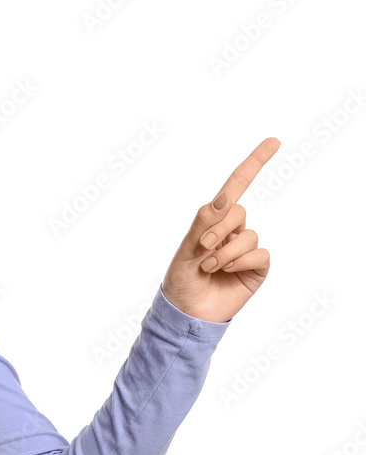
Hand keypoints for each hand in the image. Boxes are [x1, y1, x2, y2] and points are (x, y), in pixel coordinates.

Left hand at [161, 137, 279, 322]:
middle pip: (238, 211)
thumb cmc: (181, 280)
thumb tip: (223, 199)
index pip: (235, 187)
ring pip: (247, 234)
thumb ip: (203, 222)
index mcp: (212, 221)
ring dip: (225, 252)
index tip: (273, 141)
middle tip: (202, 248)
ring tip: (208, 267)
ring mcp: (246, 249)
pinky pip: (259, 253)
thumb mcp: (185, 249)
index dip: (253, 163)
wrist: (187, 313)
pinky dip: (239, 262)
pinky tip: (226, 272)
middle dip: (218, 228)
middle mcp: (232, 231)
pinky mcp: (257, 267)